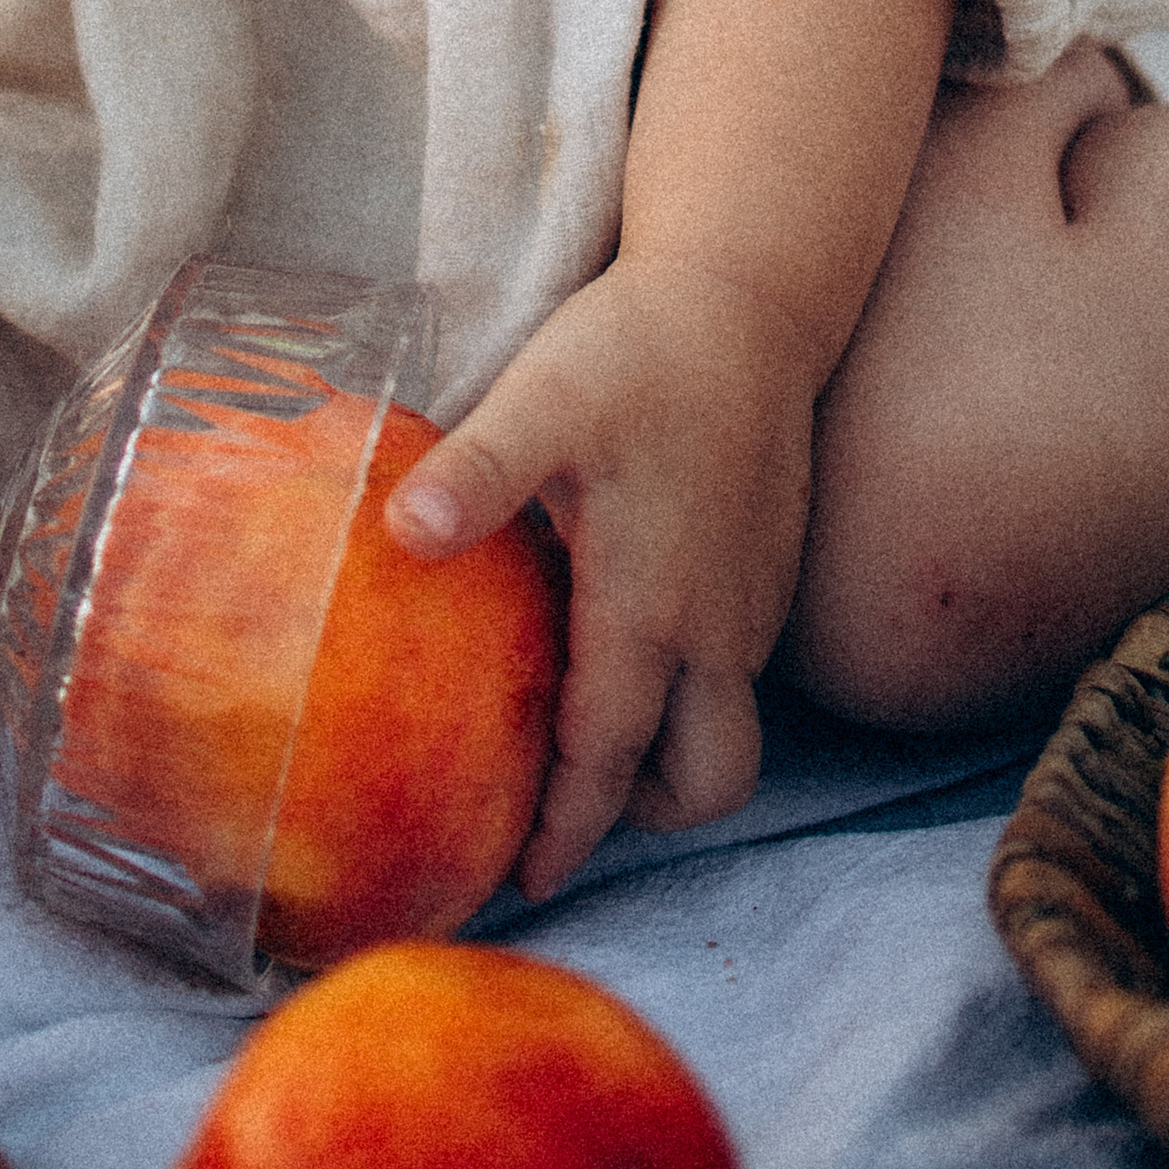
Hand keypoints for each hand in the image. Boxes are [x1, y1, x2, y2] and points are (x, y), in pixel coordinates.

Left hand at [383, 255, 820, 897]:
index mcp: (651, 606)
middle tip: (559, 810)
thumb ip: (475, 472)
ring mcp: (752, 600)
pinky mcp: (769, 567)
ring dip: (665, 752)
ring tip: (583, 728)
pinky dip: (686, 691)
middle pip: (704, 779)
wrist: (750, 291)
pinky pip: (736, 672)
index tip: (522, 877)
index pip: (609, 756)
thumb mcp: (542, 398)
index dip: (565, 825)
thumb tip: (399, 532)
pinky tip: (624, 636)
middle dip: (636, 815)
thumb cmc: (640, 347)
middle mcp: (717, 625)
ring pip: (725, 728)